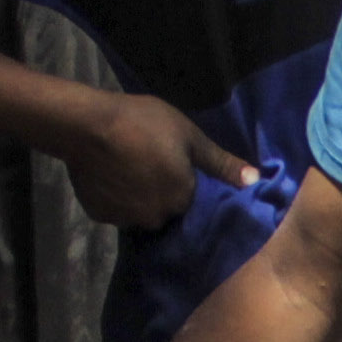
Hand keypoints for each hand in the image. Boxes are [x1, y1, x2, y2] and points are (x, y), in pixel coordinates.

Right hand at [67, 94, 256, 233]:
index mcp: (182, 197)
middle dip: (159, 191)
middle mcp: (157, 217)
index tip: (169, 161)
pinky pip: (114, 211)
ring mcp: (126, 219)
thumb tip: (255, 181)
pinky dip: (113, 199)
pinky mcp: (100, 216)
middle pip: (164, 208)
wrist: (86, 125)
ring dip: (136, 198)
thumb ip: (220, 162)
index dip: (180, 178)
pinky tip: (107, 176)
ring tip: (125, 169)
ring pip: (138, 212)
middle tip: (145, 161)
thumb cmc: (143, 122)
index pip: (189, 197)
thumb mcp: (189, 136)